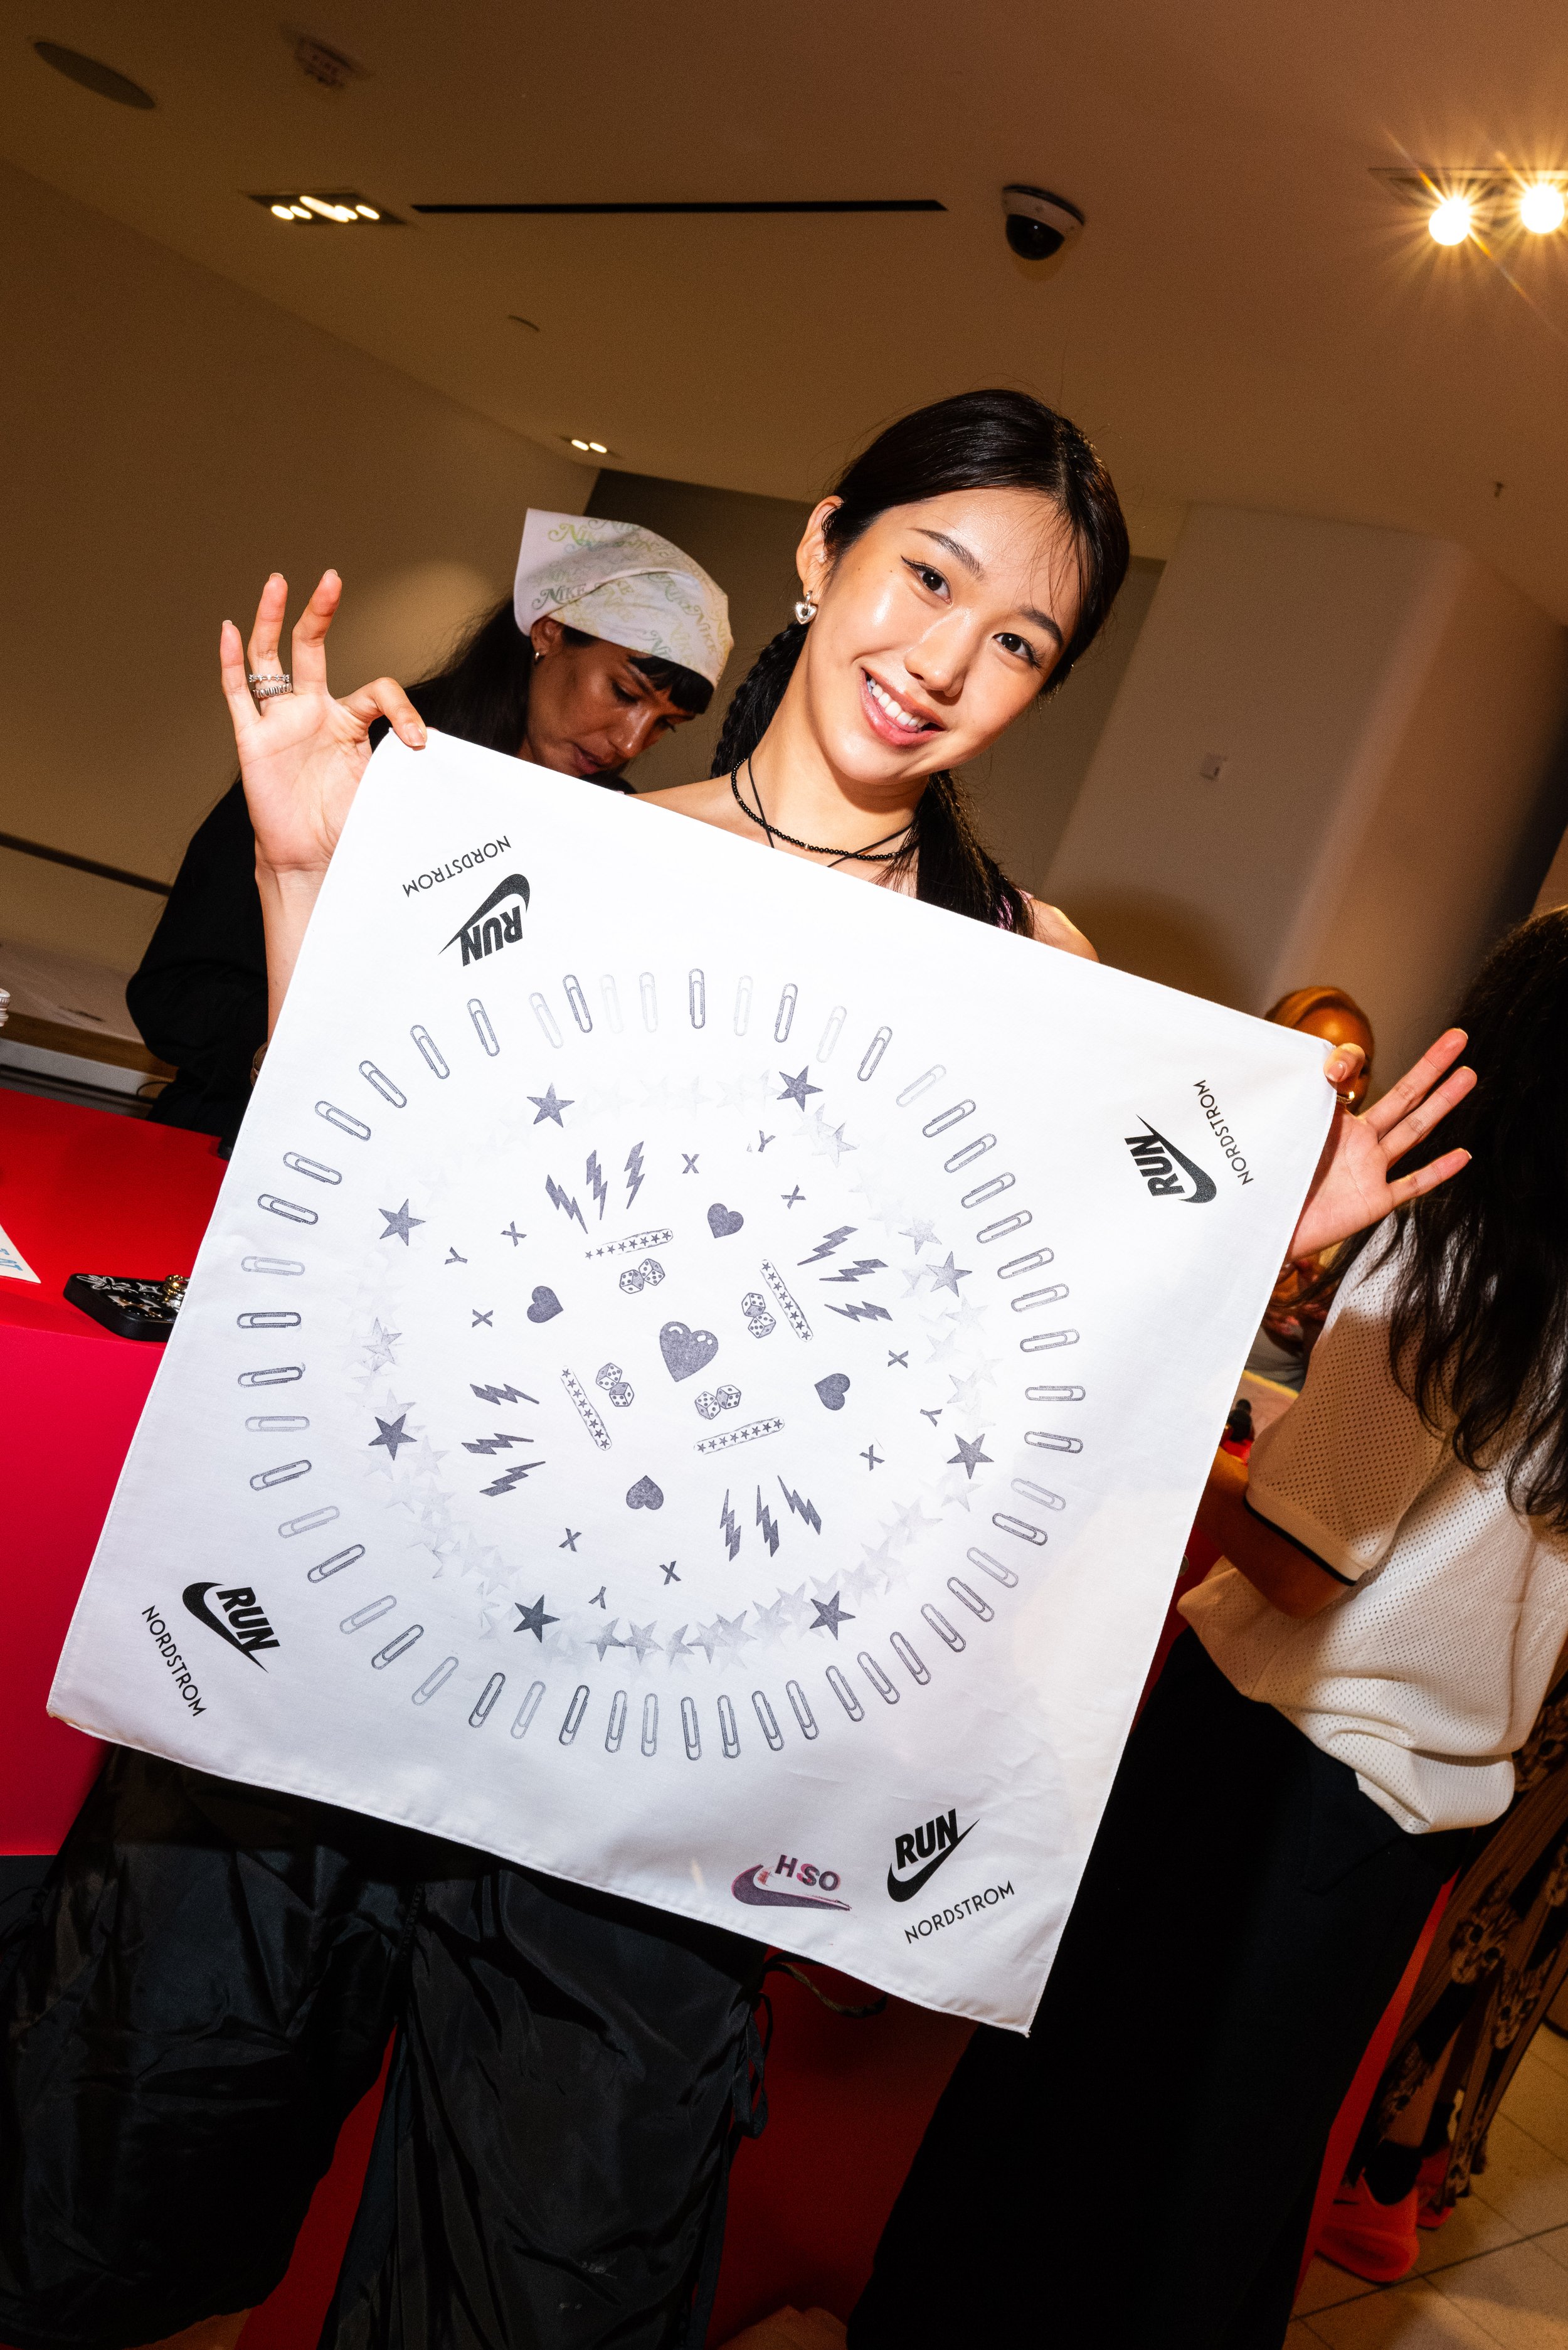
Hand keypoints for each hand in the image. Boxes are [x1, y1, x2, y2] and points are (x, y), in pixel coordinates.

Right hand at [218, 571, 426, 880]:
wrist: (311, 859)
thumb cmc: (344, 825)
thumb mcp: (384, 788)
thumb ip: (405, 764)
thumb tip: (440, 753)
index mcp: (347, 722)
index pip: (376, 689)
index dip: (400, 708)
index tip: (417, 741)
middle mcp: (312, 712)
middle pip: (313, 648)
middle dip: (321, 612)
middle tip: (332, 578)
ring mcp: (280, 721)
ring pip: (270, 658)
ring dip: (273, 619)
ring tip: (278, 582)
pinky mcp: (252, 740)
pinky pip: (237, 695)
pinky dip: (231, 663)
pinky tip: (229, 631)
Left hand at [1287, 1028, 1473, 1260]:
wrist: (1266, 1229)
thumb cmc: (1270, 1182)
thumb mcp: (1287, 1131)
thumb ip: (1306, 1099)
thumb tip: (1332, 1071)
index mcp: (1335, 1121)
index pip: (1354, 1079)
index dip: (1349, 1064)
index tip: (1337, 1071)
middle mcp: (1358, 1141)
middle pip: (1403, 1097)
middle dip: (1431, 1067)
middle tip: (1458, 1039)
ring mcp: (1370, 1169)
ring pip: (1414, 1131)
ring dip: (1442, 1103)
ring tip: (1468, 1075)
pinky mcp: (1374, 1200)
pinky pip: (1411, 1184)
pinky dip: (1436, 1171)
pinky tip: (1462, 1156)